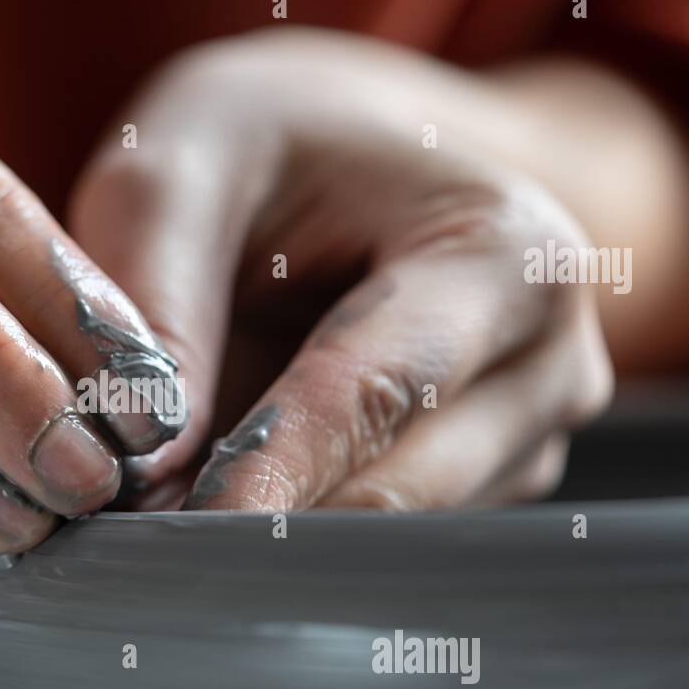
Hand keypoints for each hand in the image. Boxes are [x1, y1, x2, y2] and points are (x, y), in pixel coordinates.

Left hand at [70, 28, 612, 511]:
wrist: (361, 157)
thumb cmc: (269, 148)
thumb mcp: (180, 168)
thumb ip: (155, 298)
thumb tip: (145, 456)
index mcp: (505, 253)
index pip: (374, 390)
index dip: (268, 470)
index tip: (180, 533)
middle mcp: (548, 358)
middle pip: (395, 489)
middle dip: (263, 523)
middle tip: (141, 541)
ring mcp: (528, 433)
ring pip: (388, 532)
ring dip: (275, 534)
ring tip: (172, 497)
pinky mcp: (492, 480)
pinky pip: (387, 536)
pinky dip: (300, 528)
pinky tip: (235, 491)